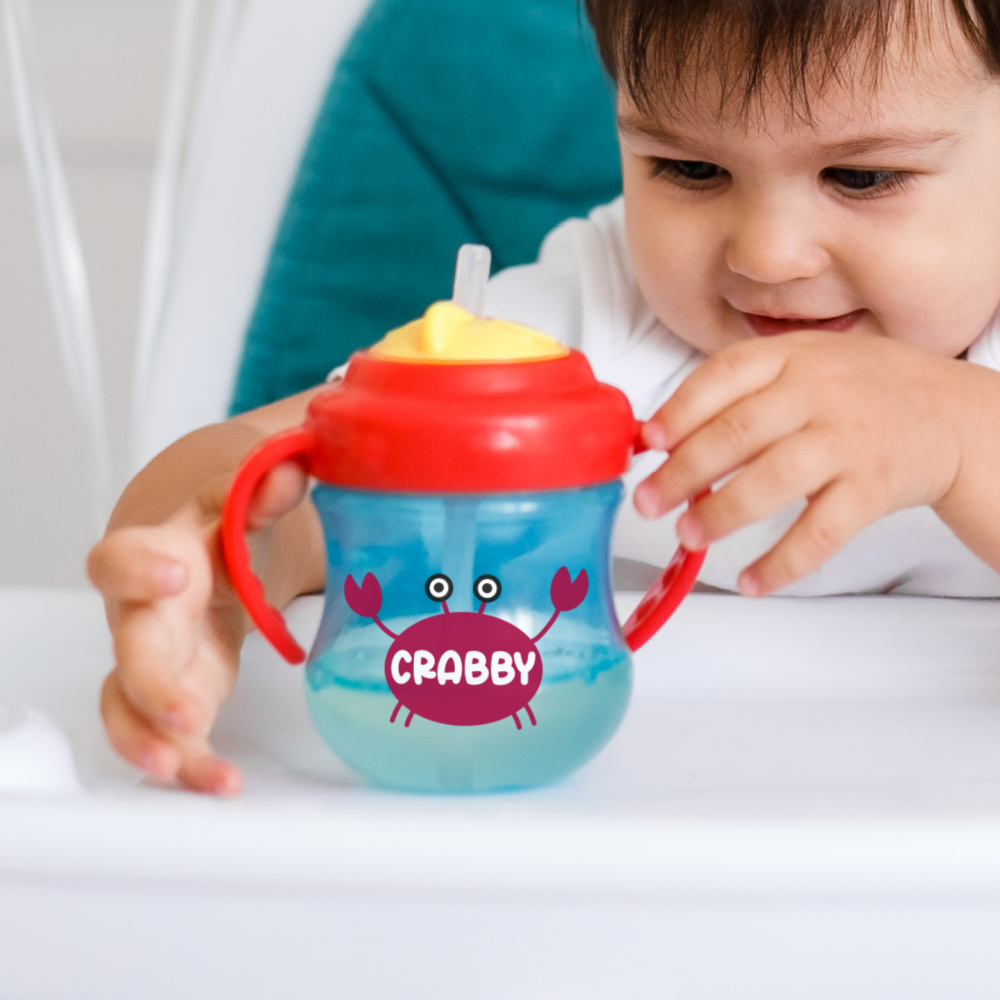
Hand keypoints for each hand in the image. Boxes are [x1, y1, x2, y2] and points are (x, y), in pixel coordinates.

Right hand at [87, 460, 309, 793]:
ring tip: (178, 764)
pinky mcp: (179, 695)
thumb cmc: (220, 523)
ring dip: (149, 738)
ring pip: (129, 704)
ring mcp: (157, 659)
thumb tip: (291, 468)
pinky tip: (220, 781)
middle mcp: (147, 612)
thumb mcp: (244, 496)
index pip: (124, 557)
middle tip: (183, 711)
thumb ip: (267, 484)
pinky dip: (190, 764)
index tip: (175, 576)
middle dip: (150, 682)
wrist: (203, 552)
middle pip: (129, 648)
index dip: (139, 568)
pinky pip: (169, 737)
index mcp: (162, 553)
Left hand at [633, 331, 967, 595]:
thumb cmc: (859, 390)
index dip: (678, 411)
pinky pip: (821, 532)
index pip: (722, 377)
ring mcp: (847, 441)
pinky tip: (751, 580)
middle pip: (737, 433)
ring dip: (722, 512)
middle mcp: (817, 394)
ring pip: (774, 480)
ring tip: (688, 535)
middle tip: (648, 502)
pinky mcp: (873, 487)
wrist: (950, 412)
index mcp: (790, 358)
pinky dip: (782, 562)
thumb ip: (738, 392)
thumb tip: (661, 437)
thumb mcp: (802, 365)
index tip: (647, 443)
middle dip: (682, 472)